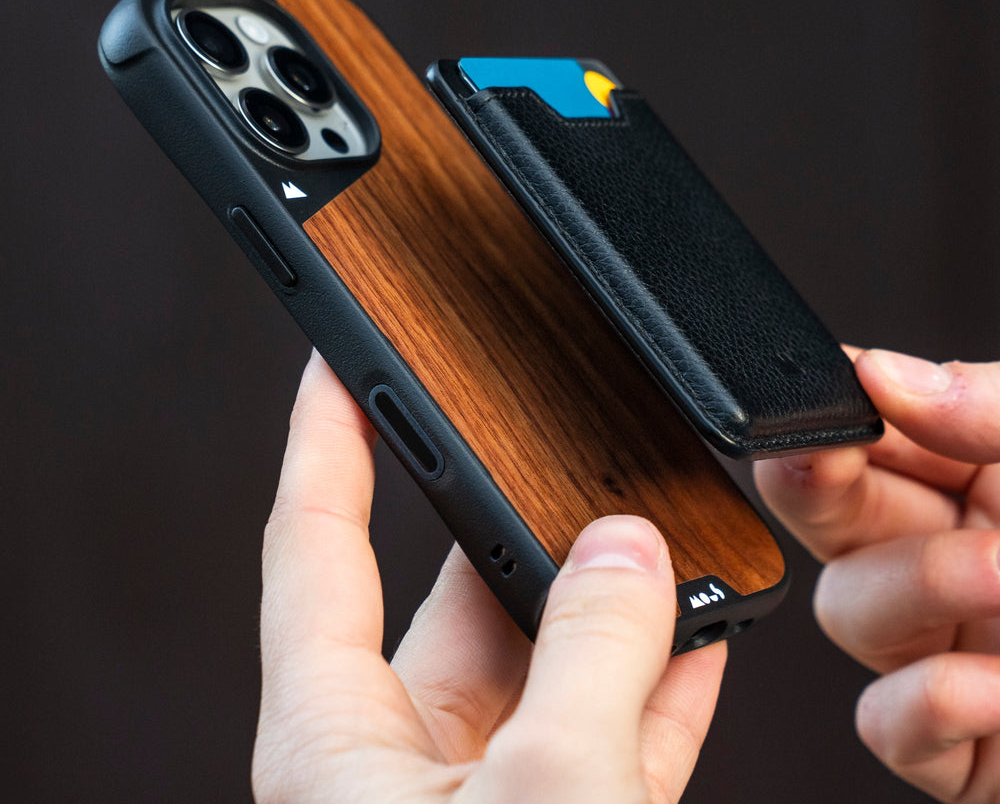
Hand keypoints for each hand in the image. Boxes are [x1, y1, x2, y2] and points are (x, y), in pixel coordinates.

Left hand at [251, 351, 726, 803]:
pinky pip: (607, 733)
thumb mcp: (546, 794)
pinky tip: (698, 637)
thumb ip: (591, 661)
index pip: (315, 544)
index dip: (327, 436)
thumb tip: (627, 552)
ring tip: (655, 542)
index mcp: (334, 740)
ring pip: (544, 665)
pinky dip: (655, 685)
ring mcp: (483, 797)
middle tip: (559, 452)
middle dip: (519, 520)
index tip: (340, 360)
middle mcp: (399, 762)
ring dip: (606, 607)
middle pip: (456, 595)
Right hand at [755, 348, 999, 802]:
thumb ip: (990, 407)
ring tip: (992, 576)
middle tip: (834, 462)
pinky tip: (992, 686)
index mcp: (986, 477)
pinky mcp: (962, 749)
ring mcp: (952, 651)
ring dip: (906, 589)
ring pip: (844, 612)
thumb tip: (884, 373)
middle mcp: (957, 559)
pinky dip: (924, 705)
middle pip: (828, 513)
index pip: (868, 429)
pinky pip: (886, 724)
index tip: (814, 399)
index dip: (827, 411)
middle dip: (823, 486)